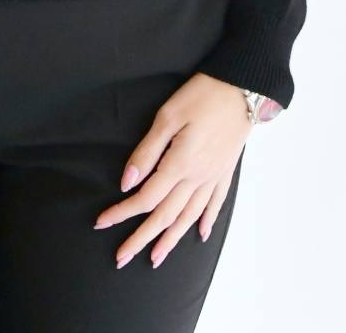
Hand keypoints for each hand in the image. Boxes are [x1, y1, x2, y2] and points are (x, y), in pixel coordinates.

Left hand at [92, 72, 250, 269]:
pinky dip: (206, 221)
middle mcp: (198, 177)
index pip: (146, 198)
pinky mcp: (226, 170)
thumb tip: (127, 183)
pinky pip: (215, 204)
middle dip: (141, 238)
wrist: (243, 87)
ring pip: (189, 216)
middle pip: (165, 216)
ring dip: (171, 239)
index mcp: (180, 164)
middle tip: (121, 256)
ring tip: (155, 258)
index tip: (102, 222)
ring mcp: (214, 176)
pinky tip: (199, 235)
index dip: (122, 212)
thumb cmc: (202, 95)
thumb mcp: (168, 116)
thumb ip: (147, 151)